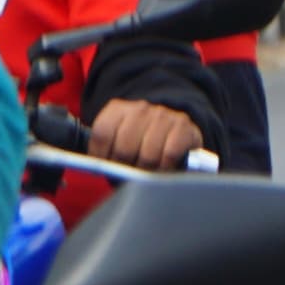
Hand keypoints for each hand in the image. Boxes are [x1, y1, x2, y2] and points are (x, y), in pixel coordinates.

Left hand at [88, 98, 205, 170]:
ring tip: (147, 174)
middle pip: (124, 148)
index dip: (101, 156)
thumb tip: (104, 170)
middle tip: (130, 175)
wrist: (174, 130)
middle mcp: (140, 109)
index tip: (107, 169)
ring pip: (148, 154)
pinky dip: (166, 167)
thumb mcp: (120, 141)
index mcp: (118, 109)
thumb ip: (108, 152)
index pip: (102, 133)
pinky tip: (164, 169)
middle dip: (126, 168)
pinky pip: (169, 154)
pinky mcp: (182, 125)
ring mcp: (162, 115)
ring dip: (147, 171)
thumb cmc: (141, 143)